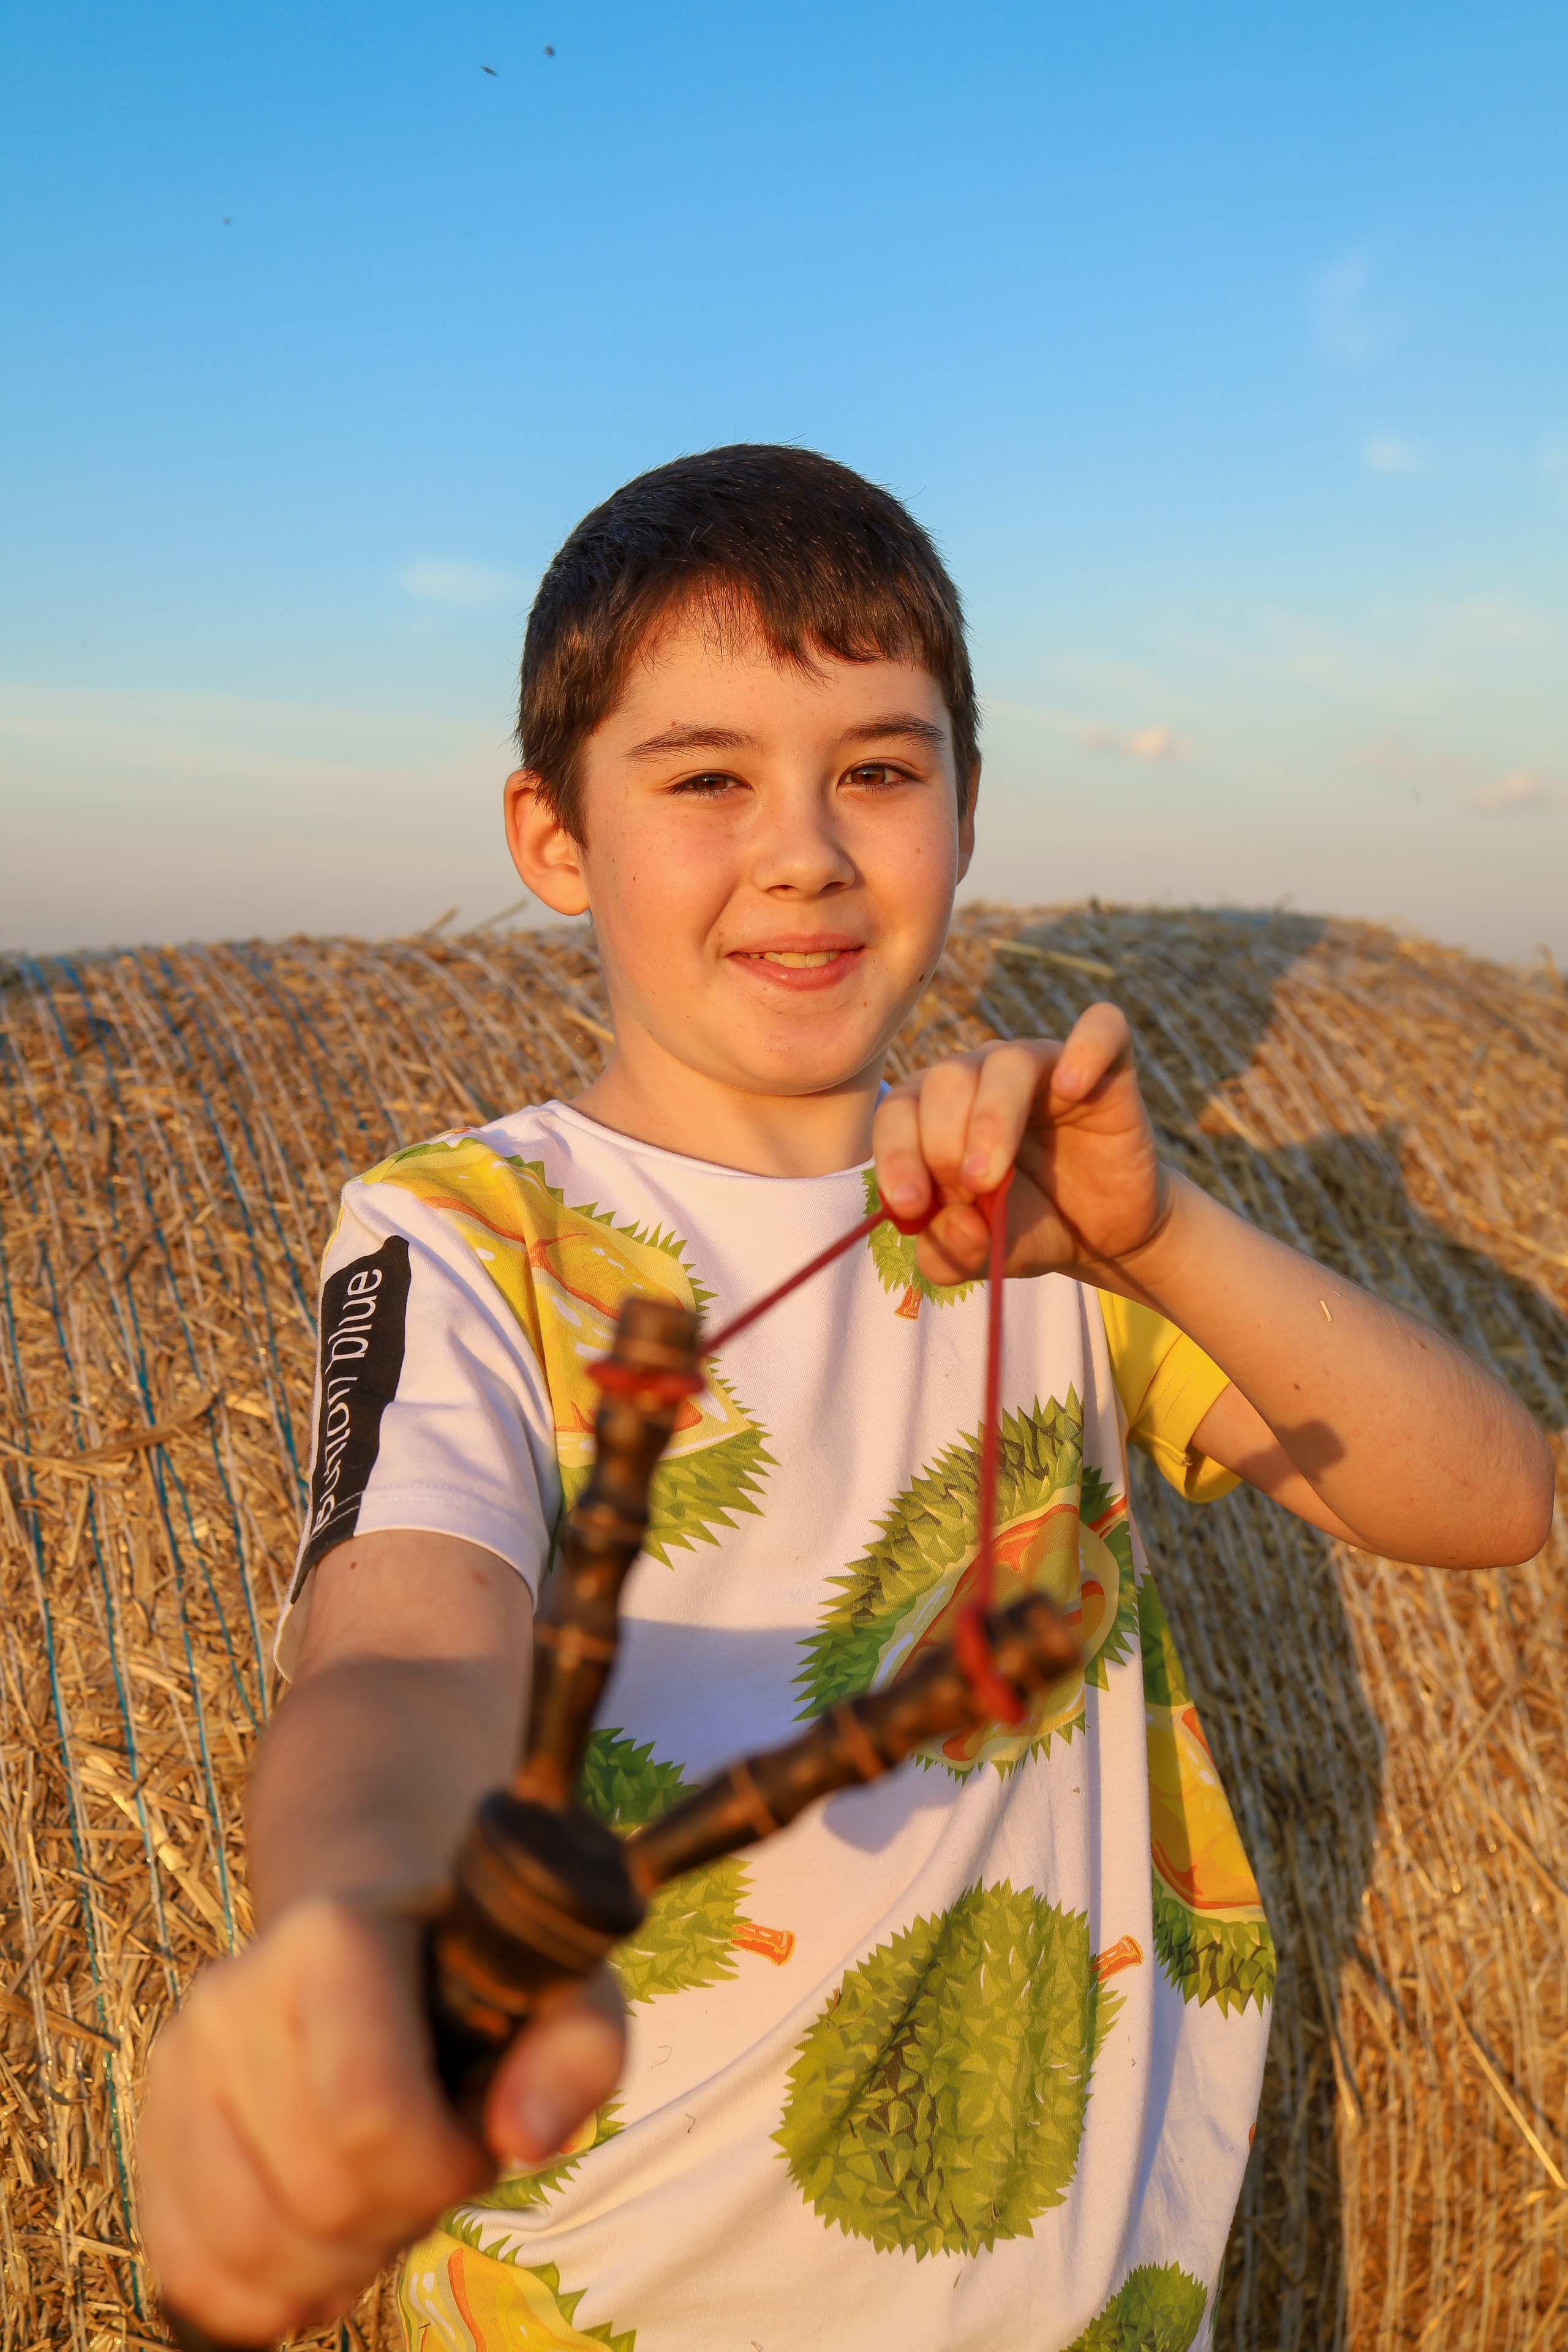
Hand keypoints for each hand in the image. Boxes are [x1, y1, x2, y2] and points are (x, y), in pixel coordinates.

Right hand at [138, 1898, 624, 2342]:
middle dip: (396, 2219)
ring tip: (376, 2209)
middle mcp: (236, 1988)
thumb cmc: (477, 1981)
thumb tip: (525, 2139)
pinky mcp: (154, 2125)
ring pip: (242, 2244)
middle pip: (316, 2195)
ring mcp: (183, 2058)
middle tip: (427, 2173)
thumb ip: (579, 2054)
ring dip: (332, 2266)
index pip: (371, 2117)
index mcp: (334, 1939)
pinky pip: (186, 2267)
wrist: (383, 1943)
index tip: (475, 2143)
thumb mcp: (561, 1993)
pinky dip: (258, 2298)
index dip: (441, 2170)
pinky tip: (317, 2257)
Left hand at [872, 1004, 1167, 1287]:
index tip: (911, 1206)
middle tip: (968, 1193)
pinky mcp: (1106, 1067)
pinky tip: (1071, 1090)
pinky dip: (1084, 1051)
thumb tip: (950, 1224)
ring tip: (991, 1179)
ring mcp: (1044, 1065)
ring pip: (1007, 1062)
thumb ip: (949, 1253)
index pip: (898, 1110)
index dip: (897, 1154)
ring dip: (991, 1120)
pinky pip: (1099, 1028)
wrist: (1106, 1234)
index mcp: (937, 1111)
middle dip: (943, 1144)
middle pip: (945, 1079)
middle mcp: (983, 1076)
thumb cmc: (1032, 1228)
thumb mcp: (982, 1255)